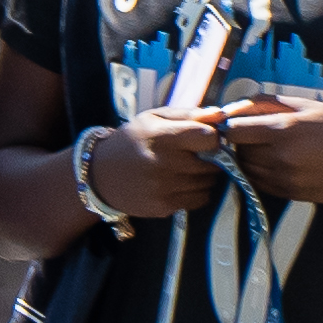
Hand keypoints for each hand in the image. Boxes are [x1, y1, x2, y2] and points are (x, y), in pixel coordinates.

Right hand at [87, 110, 219, 216]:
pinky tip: (181, 183)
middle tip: (195, 154)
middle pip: (212, 163)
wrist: (101, 173)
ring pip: (208, 183)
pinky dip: (196, 191)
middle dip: (210, 158)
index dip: (213, 137)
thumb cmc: (132, 140)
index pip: (210, 138)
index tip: (205, 138)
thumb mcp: (154, 118)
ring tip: (186, 168)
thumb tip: (221, 115)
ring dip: (204, 175)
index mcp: (162, 137)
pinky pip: (199, 199)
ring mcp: (164, 189)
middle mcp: (164, 165)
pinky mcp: (164, 207)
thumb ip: (188, 115)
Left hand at [204, 90, 322, 209]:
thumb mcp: (307, 105)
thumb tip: (233, 109)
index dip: (229, 126)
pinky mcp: (292, 195)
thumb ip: (267, 103)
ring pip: (247, 171)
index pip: (233, 132)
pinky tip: (280, 162)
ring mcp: (287, 180)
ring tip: (271, 147)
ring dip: (250, 160)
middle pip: (238, 153)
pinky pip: (261, 185)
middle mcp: (282, 158)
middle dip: (241, 143)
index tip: (234, 122)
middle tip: (256, 133)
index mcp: (285, 130)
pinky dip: (262, 174)